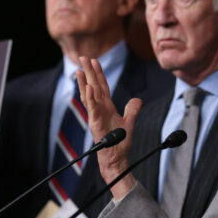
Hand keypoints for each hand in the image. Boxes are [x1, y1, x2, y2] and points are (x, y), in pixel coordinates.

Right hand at [76, 57, 141, 198]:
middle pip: (93, 86)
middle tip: (82, 57)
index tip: (95, 60)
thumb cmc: (120, 144)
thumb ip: (132, 110)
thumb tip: (137, 99)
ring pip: (89, 96)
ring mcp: (96, 116)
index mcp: (107, 107)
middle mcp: (100, 110)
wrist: (116, 159)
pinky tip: (88, 89)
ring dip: (84, 83)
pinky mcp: (95, 124)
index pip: (102, 86)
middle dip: (89, 71)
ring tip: (80, 70)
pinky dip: (90, 99)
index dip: (99, 73)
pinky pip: (92, 109)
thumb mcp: (129, 124)